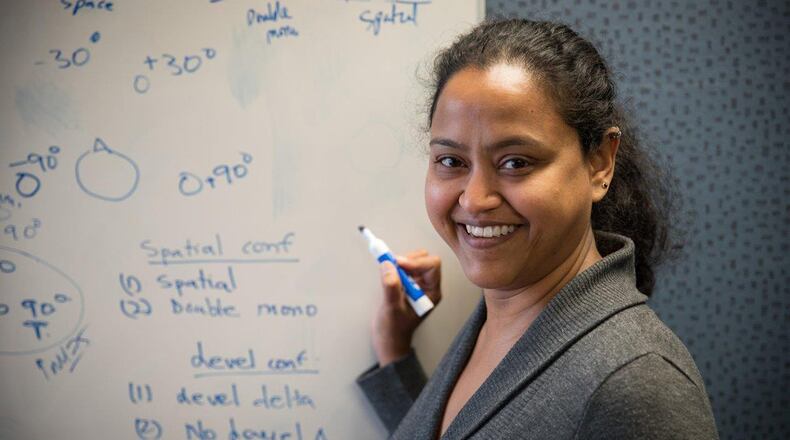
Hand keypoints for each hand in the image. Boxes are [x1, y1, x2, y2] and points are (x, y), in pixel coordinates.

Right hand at [371, 249, 441, 365]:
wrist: (388, 341)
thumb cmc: (393, 331)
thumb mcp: (391, 309)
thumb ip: (391, 286)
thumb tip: (388, 265)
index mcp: (431, 293)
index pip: (432, 266)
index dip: (415, 262)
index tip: (397, 263)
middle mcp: (427, 287)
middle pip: (424, 260)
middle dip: (407, 260)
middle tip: (391, 265)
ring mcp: (417, 285)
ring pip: (414, 261)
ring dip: (400, 263)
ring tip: (388, 272)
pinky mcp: (407, 284)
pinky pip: (404, 268)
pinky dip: (395, 267)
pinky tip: (387, 275)